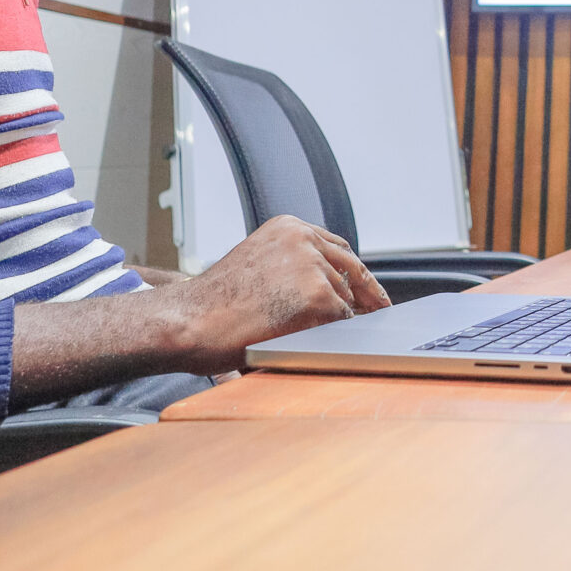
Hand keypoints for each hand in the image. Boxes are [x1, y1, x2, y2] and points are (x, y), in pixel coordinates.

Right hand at [158, 216, 390, 371]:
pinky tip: (327, 343)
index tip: (368, 288)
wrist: (191, 322)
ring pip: (346, 298)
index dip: (354, 272)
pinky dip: (338, 334)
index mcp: (288, 228)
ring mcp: (313, 266)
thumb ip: (289, 267)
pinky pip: (343, 320)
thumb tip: (325, 286)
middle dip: (366, 292)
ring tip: (336, 336)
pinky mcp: (319, 297)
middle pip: (351, 268)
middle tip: (378, 310)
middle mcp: (303, 239)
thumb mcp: (255, 266)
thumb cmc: (214, 304)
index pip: (336, 248)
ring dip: (342, 318)